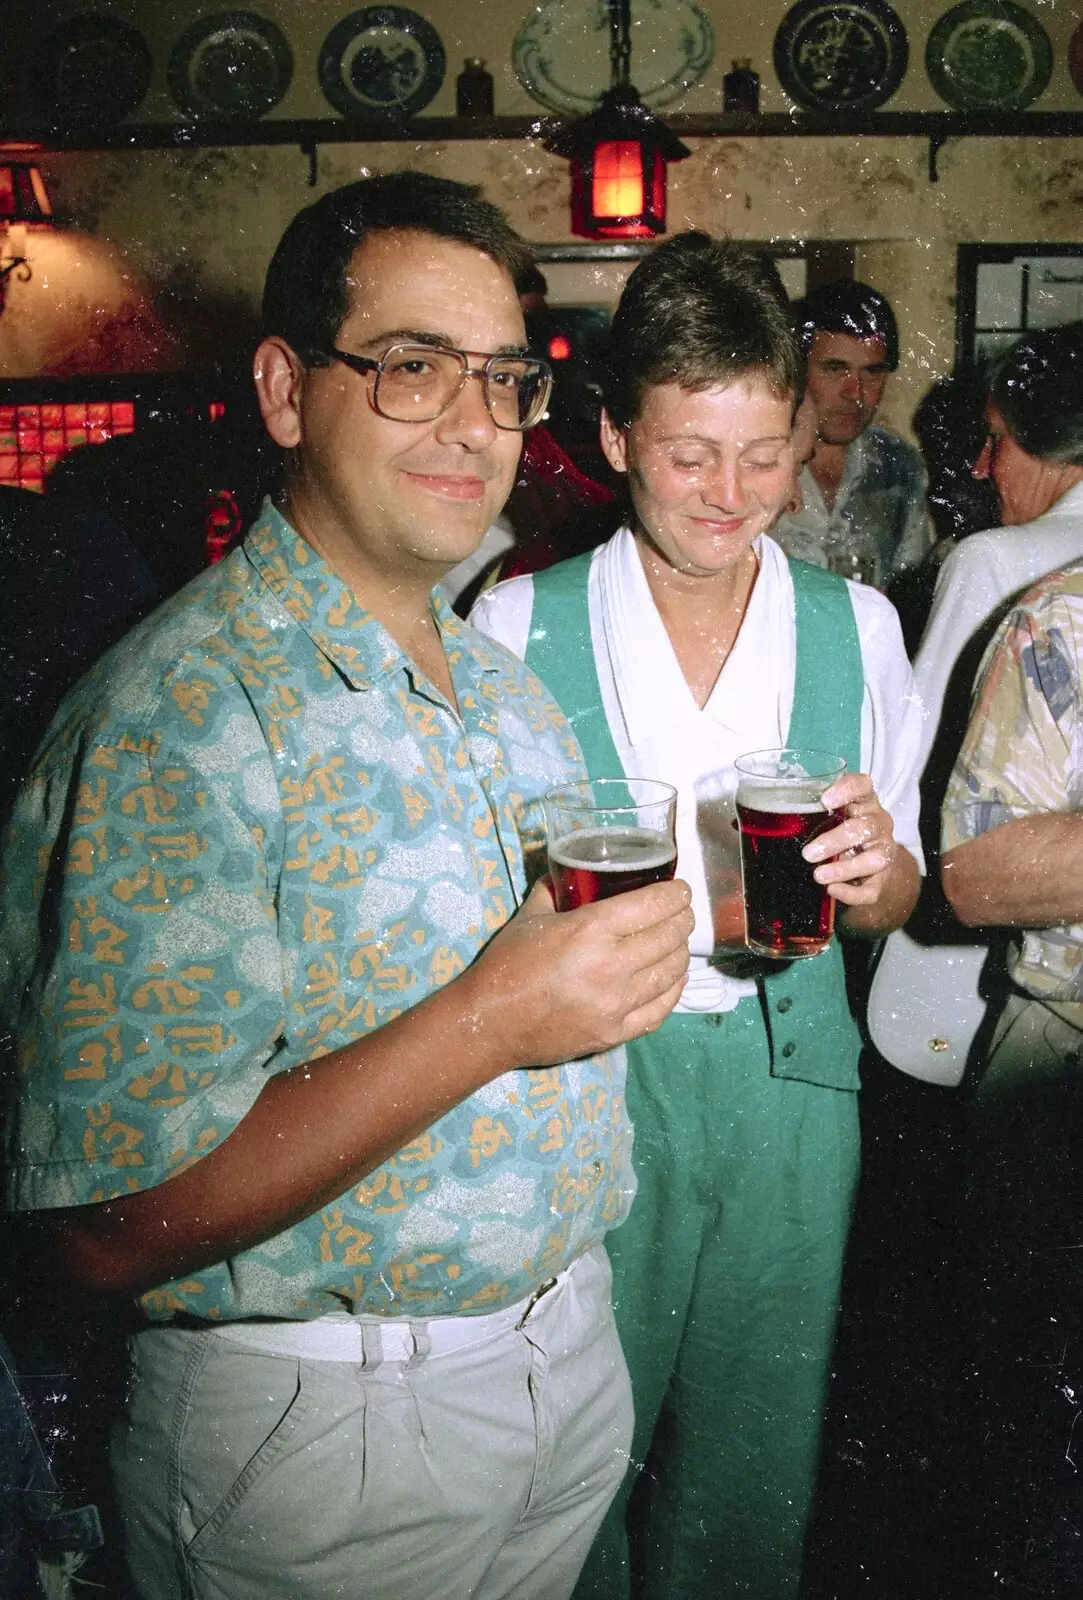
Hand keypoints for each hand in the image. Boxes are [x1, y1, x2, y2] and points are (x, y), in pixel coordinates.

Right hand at [465, 875, 692, 1067]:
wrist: (490, 1023)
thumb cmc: (507, 965)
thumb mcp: (529, 916)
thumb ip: (554, 891)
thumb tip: (568, 872)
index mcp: (591, 930)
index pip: (653, 905)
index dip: (675, 895)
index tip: (681, 890)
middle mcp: (612, 966)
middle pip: (669, 936)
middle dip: (683, 919)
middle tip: (682, 912)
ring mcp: (617, 1003)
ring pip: (671, 971)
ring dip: (681, 951)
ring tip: (678, 941)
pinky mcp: (617, 1033)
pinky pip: (661, 1009)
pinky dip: (674, 989)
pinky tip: (675, 977)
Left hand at [801, 772, 898, 906]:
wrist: (866, 864)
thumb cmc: (839, 832)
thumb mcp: (828, 818)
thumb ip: (808, 815)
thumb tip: (761, 822)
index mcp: (863, 803)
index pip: (862, 787)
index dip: (847, 790)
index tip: (825, 801)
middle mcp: (878, 824)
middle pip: (865, 828)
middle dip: (835, 840)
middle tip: (808, 853)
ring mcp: (883, 852)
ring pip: (875, 859)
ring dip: (845, 868)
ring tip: (818, 876)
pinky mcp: (881, 880)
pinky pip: (871, 889)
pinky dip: (852, 893)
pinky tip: (832, 890)